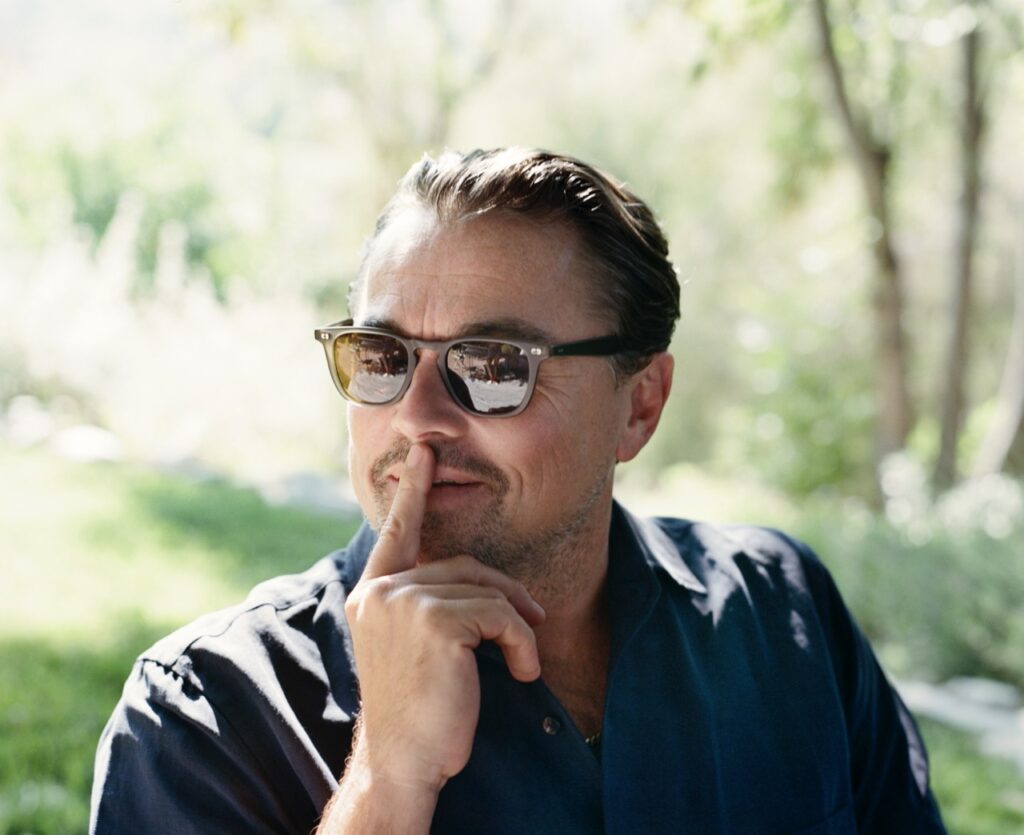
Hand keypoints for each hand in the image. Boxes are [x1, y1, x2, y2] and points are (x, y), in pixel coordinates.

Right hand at [344, 443, 544, 793]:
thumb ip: (425, 602)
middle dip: (505, 595)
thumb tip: (476, 579)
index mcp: (372, 593)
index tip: (424, 452)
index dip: (414, 490)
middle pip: (464, 565)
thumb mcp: (415, 646)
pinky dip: (521, 644)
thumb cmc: (420, 707)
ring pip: (486, 591)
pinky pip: (499, 614)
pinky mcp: (432, 620)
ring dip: (516, 628)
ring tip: (521, 664)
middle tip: (530, 627)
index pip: (397, 532)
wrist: (405, 760)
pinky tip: (521, 673)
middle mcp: (379, 591)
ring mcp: (402, 601)